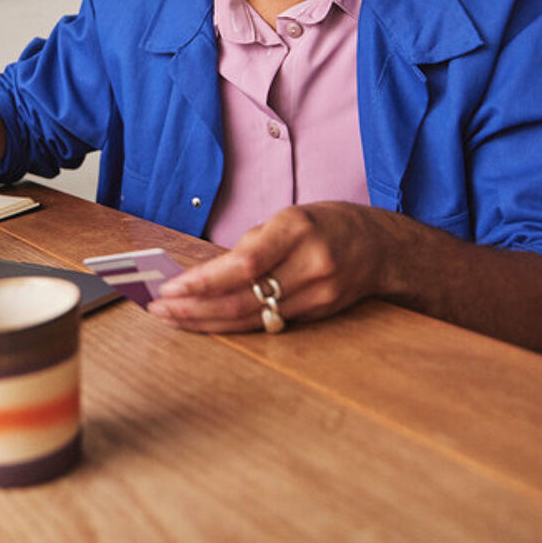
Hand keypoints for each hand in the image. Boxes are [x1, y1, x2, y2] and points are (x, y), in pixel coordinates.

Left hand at [147, 203, 395, 332]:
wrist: (381, 246)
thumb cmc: (326, 224)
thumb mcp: (287, 217)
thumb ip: (249, 246)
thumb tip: (203, 274)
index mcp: (297, 230)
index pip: (244, 264)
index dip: (203, 282)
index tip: (170, 288)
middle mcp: (310, 265)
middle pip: (244, 298)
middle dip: (195, 308)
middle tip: (160, 308)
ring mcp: (318, 295)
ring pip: (253, 318)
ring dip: (207, 322)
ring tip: (173, 318)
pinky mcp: (319, 315)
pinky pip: (268, 324)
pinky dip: (233, 325)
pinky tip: (206, 323)